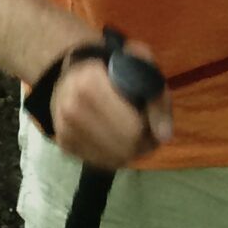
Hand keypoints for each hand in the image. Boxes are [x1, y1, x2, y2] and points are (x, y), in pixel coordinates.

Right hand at [48, 40, 172, 169]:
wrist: (73, 72)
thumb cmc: (112, 66)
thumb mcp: (141, 66)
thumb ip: (157, 96)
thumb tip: (164, 136)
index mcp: (89, 83)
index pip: (132, 128)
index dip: (150, 129)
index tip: (151, 120)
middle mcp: (71, 108)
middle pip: (125, 148)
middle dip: (142, 144)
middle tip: (146, 131)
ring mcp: (64, 128)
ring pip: (114, 159)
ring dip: (129, 152)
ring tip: (132, 134)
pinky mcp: (64, 144)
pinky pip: (100, 162)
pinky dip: (113, 155)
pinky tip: (115, 139)